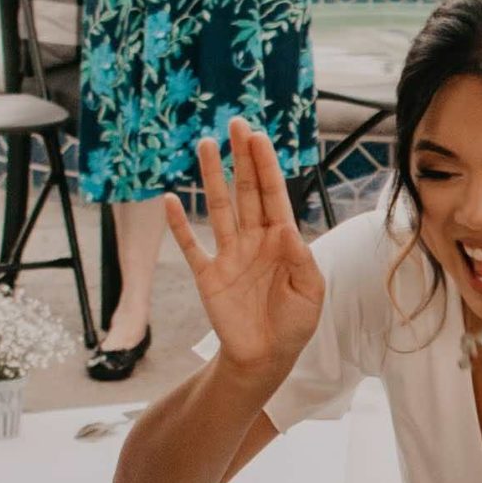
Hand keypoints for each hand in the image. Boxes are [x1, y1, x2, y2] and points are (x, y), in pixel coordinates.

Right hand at [164, 119, 326, 375]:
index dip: (265, 166)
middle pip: (246, 191)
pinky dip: (179, 226)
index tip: (258, 137)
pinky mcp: (208, 276)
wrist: (267, 358)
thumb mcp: (310, 293)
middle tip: (236, 124)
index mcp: (282, 240)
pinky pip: (191, 246)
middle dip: (242, 158)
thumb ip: (301, 261)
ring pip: (219, 208)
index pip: (273, 195)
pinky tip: (171, 200)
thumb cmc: (294, 324)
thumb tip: (288, 230)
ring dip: (212, 178)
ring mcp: (229, 255)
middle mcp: (254, 240)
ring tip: (206, 145)